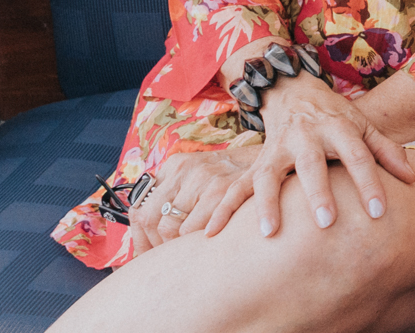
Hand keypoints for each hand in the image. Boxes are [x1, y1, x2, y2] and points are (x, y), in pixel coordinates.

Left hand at [126, 146, 261, 254]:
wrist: (272, 154)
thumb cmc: (233, 175)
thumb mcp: (199, 175)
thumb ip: (176, 195)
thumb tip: (147, 238)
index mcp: (174, 166)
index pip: (141, 209)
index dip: (142, 238)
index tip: (148, 253)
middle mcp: (186, 169)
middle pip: (153, 220)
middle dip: (157, 246)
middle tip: (168, 260)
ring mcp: (206, 178)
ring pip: (174, 228)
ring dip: (178, 248)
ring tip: (187, 256)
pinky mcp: (227, 188)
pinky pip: (199, 226)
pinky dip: (198, 241)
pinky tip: (204, 244)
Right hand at [207, 73, 414, 238]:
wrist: (294, 91)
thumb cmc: (337, 116)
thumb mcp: (363, 126)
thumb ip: (387, 151)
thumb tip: (413, 180)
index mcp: (338, 127)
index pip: (358, 156)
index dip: (370, 182)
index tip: (379, 212)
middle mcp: (306, 136)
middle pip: (313, 165)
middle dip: (318, 193)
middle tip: (326, 222)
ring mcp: (278, 147)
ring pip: (269, 175)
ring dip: (267, 204)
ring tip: (268, 234)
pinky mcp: (257, 160)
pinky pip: (237, 185)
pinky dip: (223, 208)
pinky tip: (210, 233)